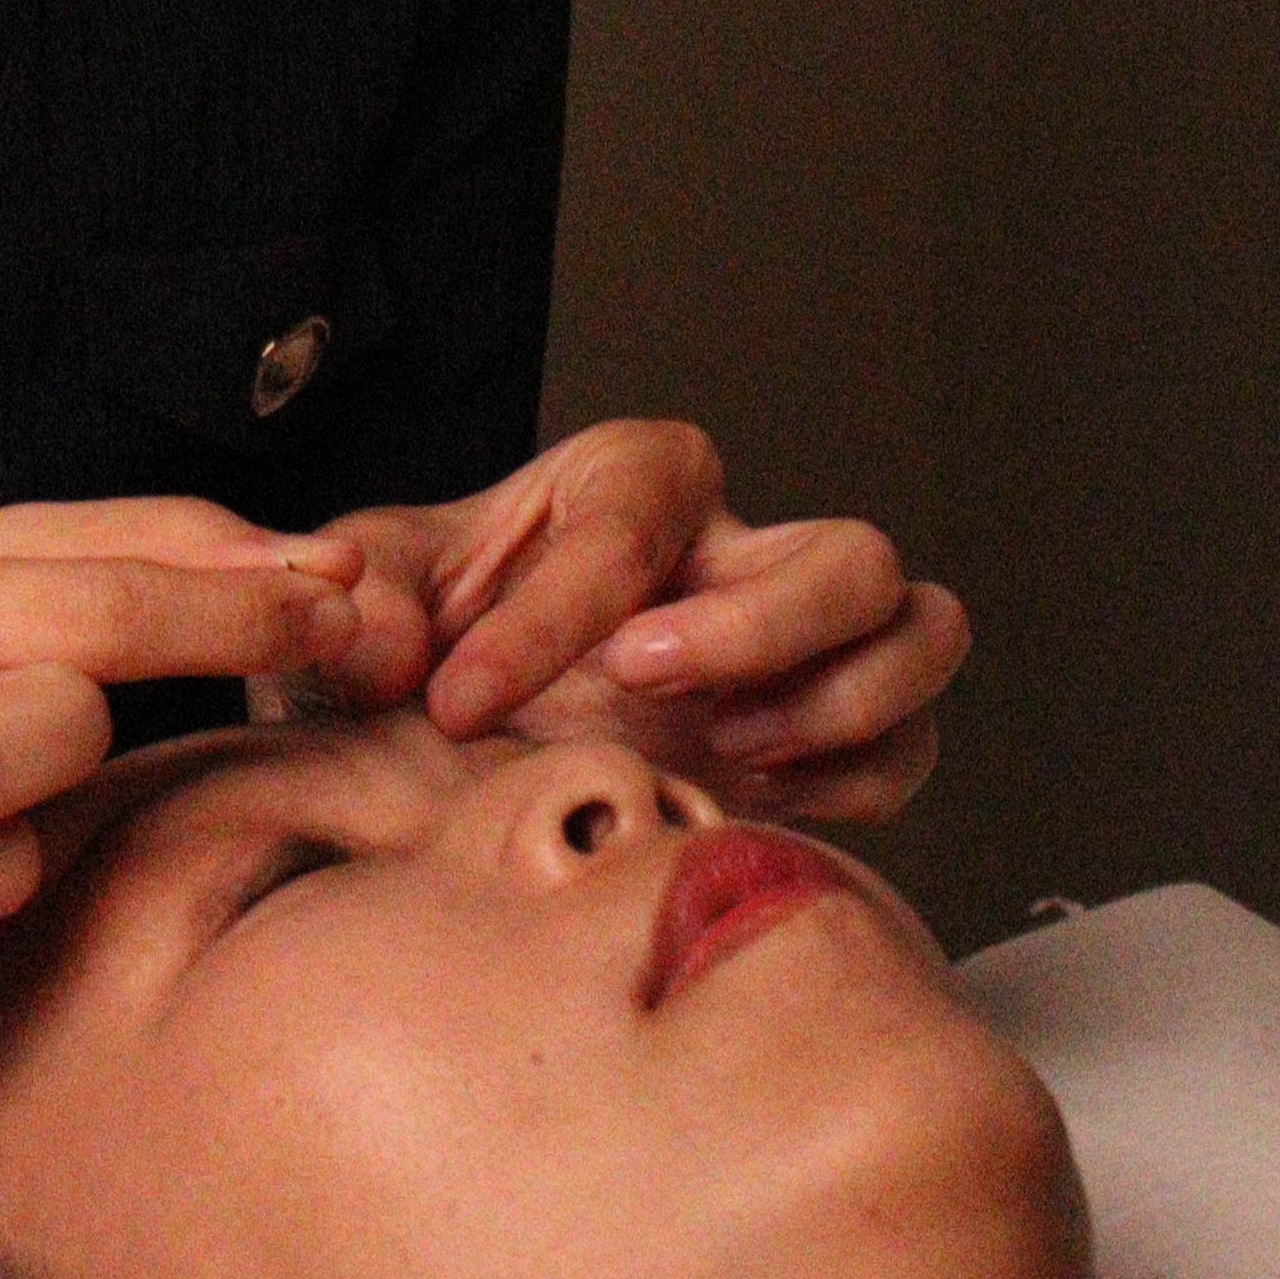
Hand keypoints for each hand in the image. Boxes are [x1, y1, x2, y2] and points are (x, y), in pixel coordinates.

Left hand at [317, 419, 967, 827]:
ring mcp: (800, 645)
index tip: (456, 701)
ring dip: (842, 700)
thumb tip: (387, 642)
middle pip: (848, 556)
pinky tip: (742, 799)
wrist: (446, 718)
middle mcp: (741, 548)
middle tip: (636, 683)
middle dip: (755, 627)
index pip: (631, 527)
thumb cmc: (424, 633)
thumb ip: (359, 603)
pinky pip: (906, 746)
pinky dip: (850, 781)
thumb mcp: (367, 595)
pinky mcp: (823, 739)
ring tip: (725, 752)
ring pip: (920, 632)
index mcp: (632, 479)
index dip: (546, 618)